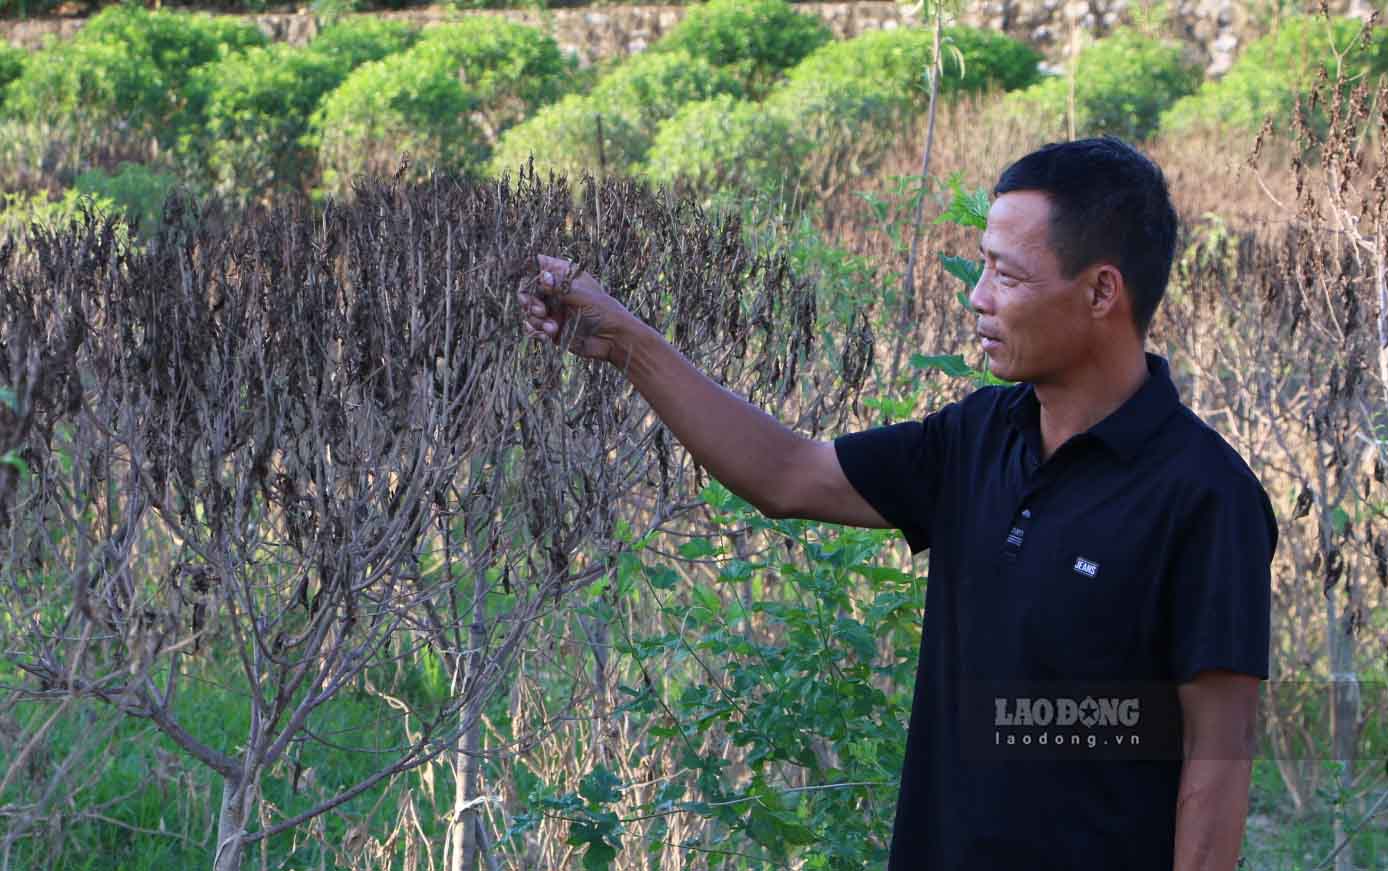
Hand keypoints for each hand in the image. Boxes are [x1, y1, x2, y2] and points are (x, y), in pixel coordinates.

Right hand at [518, 254, 637, 362]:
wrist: (613, 339)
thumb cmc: (604, 311)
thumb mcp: (582, 296)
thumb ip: (560, 286)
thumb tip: (542, 277)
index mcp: (565, 276)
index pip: (540, 265)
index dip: (531, 271)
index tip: (534, 283)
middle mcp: (556, 291)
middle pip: (528, 289)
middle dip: (529, 301)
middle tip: (540, 311)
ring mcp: (553, 309)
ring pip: (529, 310)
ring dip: (535, 319)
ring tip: (552, 328)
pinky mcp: (552, 328)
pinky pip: (533, 327)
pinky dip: (536, 331)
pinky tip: (546, 336)